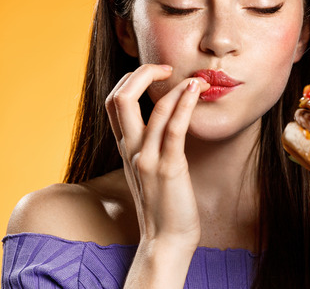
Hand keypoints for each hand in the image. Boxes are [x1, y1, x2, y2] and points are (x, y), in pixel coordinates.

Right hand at [105, 64, 208, 250]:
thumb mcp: (148, 169)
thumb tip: (165, 119)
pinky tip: (196, 91)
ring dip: (177, 86)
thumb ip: (149, 144)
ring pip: (154, 109)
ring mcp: (149, 159)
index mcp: (125, 148)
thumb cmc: (163, 205)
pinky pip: (175, 128)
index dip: (131, 79)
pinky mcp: (170, 169)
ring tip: (197, 79)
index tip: (155, 75)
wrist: (166, 241)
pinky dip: (185, 104)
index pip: (113, 101)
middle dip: (143, 73)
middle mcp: (132, 150)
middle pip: (121, 98)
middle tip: (167, 68)